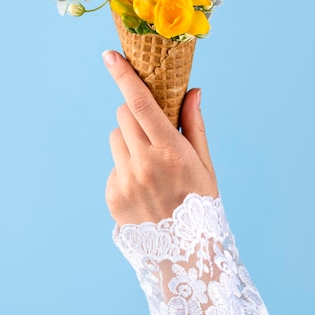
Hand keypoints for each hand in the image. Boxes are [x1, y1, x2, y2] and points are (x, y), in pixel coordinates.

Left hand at [103, 50, 217, 225]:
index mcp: (171, 152)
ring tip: (150, 166)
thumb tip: (193, 90)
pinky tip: (143, 188)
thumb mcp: (205, 165)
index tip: (109, 56)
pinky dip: (125, 167)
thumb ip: (195, 125)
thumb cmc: (201, 206)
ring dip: (129, 141)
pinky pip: (113, 165)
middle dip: (136, 114)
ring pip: (116, 138)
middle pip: (125, 115)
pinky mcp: (112, 196)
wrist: (184, 258)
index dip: (124, 77)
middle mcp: (144, 164)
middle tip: (153, 133)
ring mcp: (125, 181)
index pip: (142, 104)